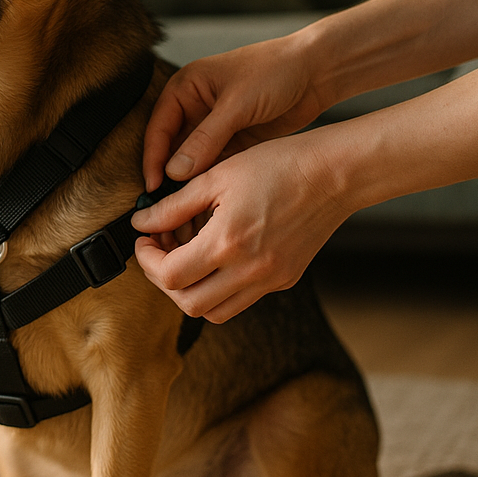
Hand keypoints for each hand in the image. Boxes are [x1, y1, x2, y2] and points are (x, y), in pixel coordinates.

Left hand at [133, 132, 348, 321]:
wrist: (335, 174)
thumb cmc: (278, 165)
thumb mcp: (216, 177)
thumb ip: (173, 206)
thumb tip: (141, 223)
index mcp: (228, 242)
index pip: (170, 276)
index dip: (146, 261)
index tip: (144, 241)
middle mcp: (250, 271)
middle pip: (188, 303)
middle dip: (163, 280)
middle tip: (158, 251)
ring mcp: (270, 280)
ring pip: (215, 311)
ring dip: (190, 290)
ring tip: (185, 256)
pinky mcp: (285, 280)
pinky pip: (241, 299)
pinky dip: (219, 288)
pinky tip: (216, 256)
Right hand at [143, 33, 324, 189]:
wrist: (317, 72)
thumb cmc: (276, 70)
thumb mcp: (237, 104)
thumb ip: (206, 139)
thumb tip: (175, 171)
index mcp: (185, 88)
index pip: (158, 128)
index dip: (153, 158)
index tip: (153, 186)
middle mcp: (194, 107)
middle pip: (171, 147)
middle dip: (168, 174)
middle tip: (165, 204)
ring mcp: (213, 126)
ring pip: (191, 160)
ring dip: (189, 181)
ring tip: (185, 206)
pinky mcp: (232, 141)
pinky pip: (213, 165)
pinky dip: (209, 181)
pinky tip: (207, 199)